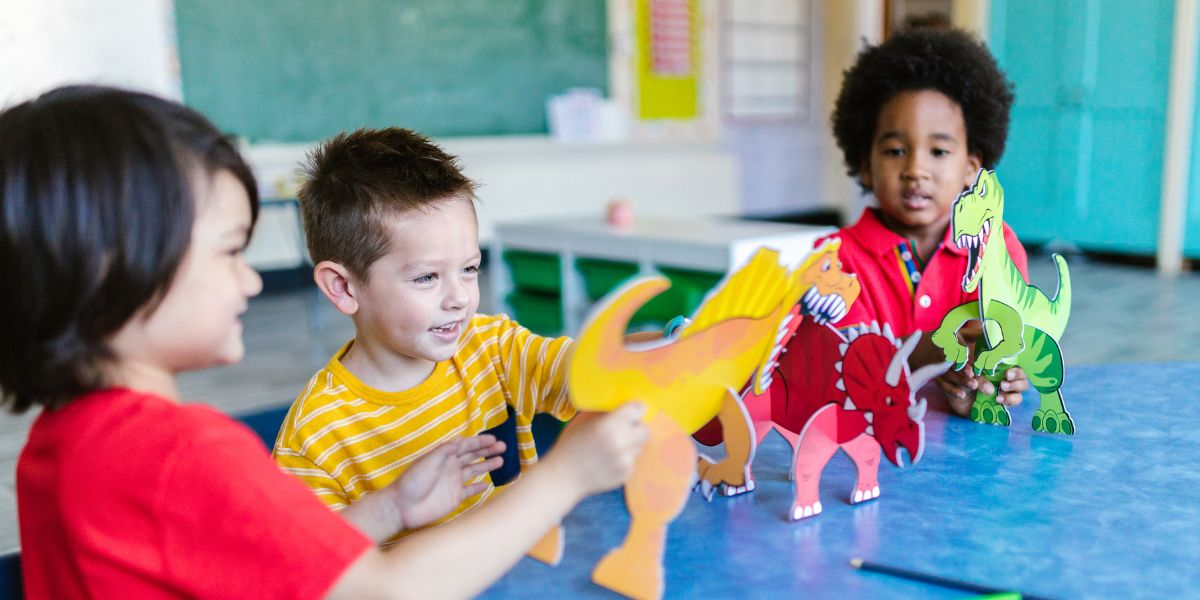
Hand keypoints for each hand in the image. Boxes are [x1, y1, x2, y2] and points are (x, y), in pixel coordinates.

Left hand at [389, 434, 505, 529]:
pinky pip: (470, 490)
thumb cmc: (412, 482)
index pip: (465, 446)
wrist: (402, 507)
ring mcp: (453, 483)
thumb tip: (460, 440)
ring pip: (474, 471)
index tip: (493, 439)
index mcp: (444, 457)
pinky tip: (487, 484)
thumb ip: (444, 452)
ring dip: (487, 465)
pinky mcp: (454, 498)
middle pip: (473, 456)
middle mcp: (451, 468)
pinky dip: (478, 487)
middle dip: (487, 450)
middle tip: (503, 447)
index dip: (480, 441)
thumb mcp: (427, 462)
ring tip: (501, 461)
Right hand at [549, 402, 647, 495]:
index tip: (630, 411)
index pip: (638, 410)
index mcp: (612, 425)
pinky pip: (632, 461)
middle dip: (636, 428)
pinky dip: (623, 460)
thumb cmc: (570, 445)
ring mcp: (626, 461)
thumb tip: (619, 405)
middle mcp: (623, 442)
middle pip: (645, 429)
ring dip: (630, 444)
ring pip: (639, 446)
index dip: (634, 409)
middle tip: (624, 429)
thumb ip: (603, 412)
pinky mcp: (626, 475)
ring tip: (610, 448)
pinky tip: (607, 461)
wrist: (564, 477)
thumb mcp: (583, 420)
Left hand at [938, 366, 1028, 416]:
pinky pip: (1009, 406)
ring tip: (998, 397)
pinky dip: (1006, 403)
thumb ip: (979, 379)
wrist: (957, 396)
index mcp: (1002, 371)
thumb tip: (990, 389)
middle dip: (1016, 384)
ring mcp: (1006, 396)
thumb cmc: (966, 380)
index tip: (1007, 374)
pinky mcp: (1002, 407)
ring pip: (1018, 396)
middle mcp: (1008, 383)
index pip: (1017, 370)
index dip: (1016, 372)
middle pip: (1023, 383)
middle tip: (1003, 385)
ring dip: (1011, 396)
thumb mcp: (971, 376)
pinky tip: (997, 401)